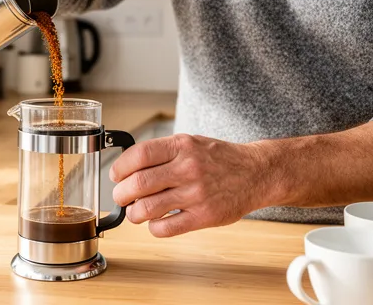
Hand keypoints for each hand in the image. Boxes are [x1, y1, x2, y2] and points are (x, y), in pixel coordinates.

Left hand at [109, 134, 272, 237]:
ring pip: (148, 208)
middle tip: (121, 197)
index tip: (116, 176)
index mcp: (182, 146)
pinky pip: (167, 228)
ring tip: (136, 212)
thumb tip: (129, 169)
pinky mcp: (204, 216)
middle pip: (139, 184)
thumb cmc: (220, 159)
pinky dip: (154, 228)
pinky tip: (156, 222)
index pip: (139, 155)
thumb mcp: (192, 143)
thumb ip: (163, 153)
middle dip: (121, 194)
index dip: (120, 167)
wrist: (257, 173)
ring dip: (134, 214)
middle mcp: (188, 168)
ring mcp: (196, 194)